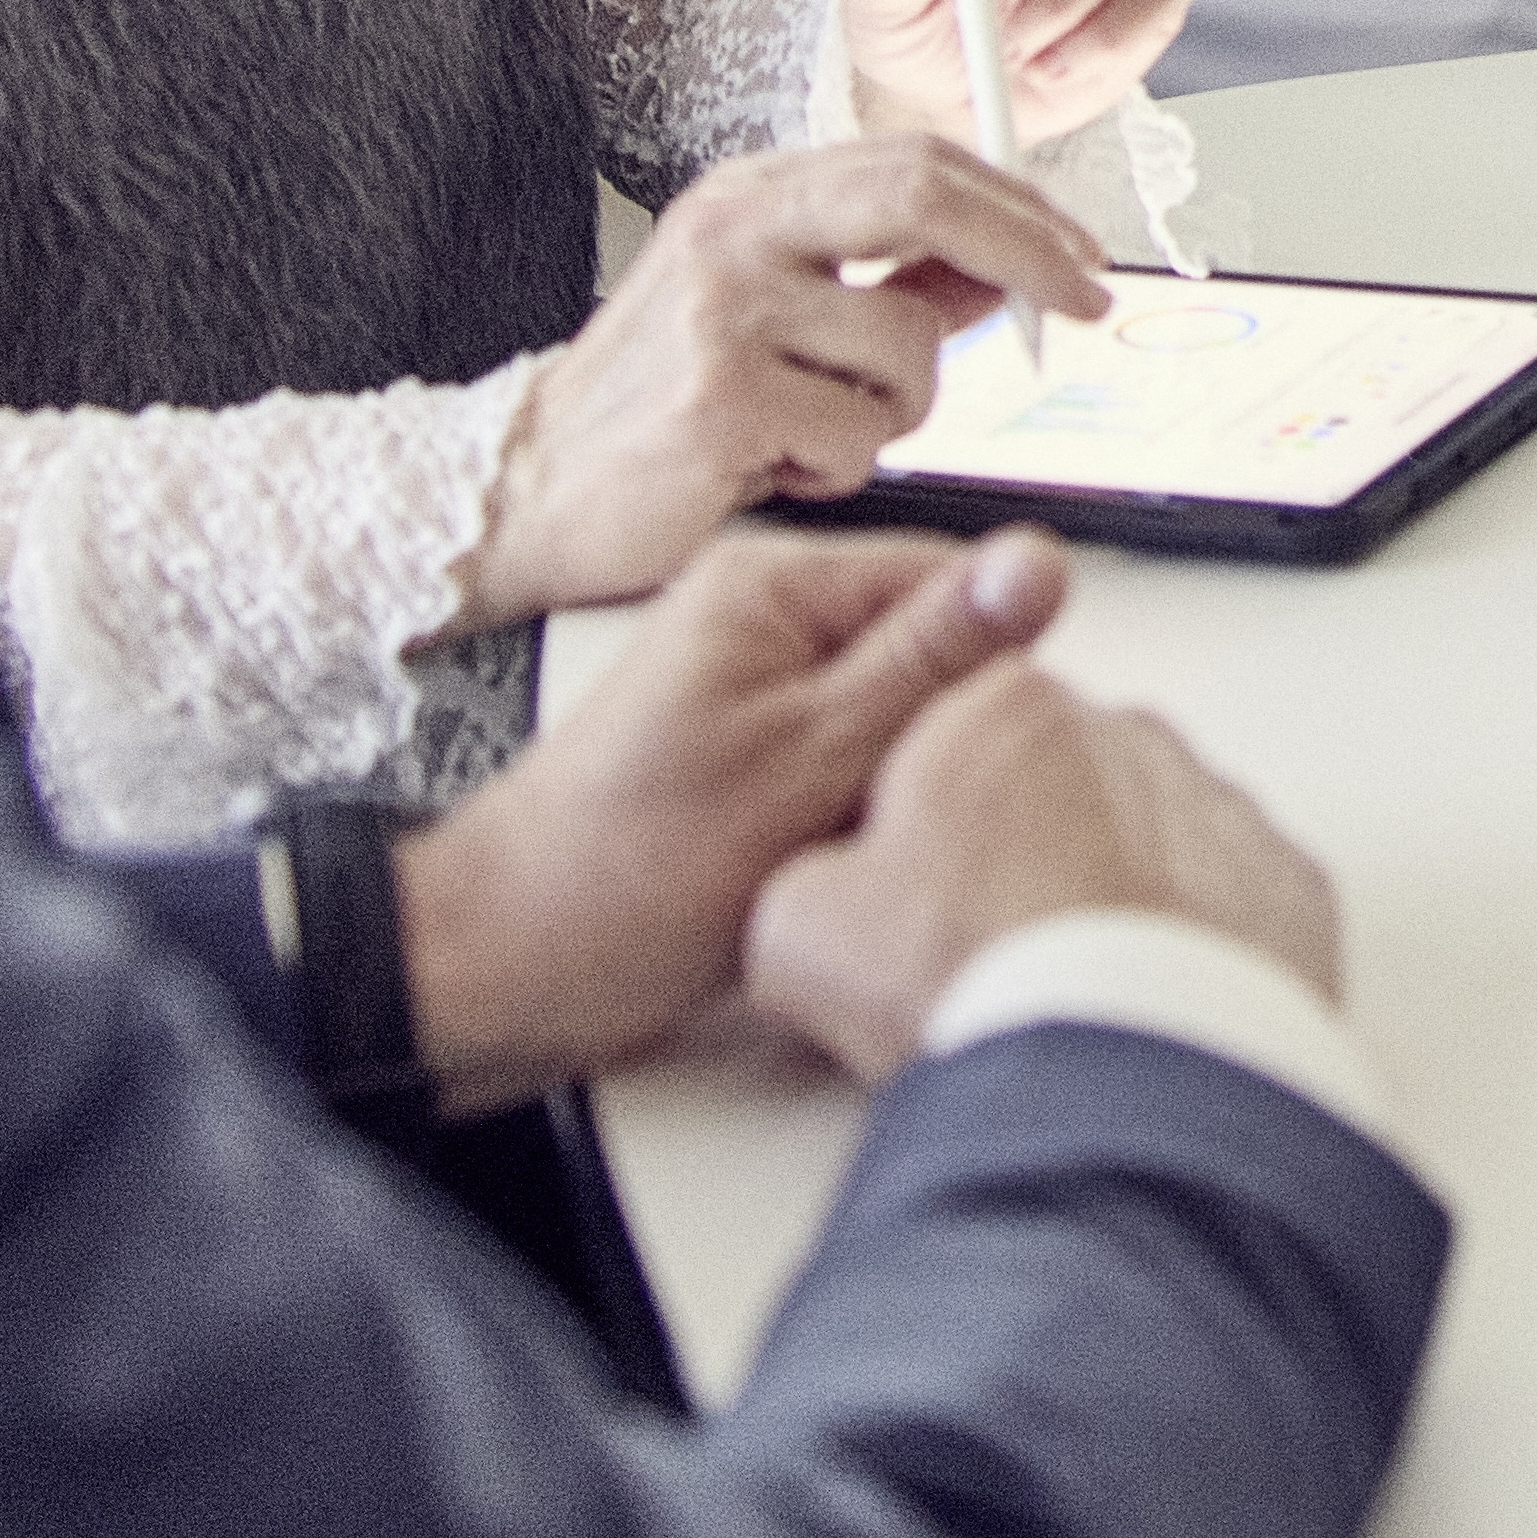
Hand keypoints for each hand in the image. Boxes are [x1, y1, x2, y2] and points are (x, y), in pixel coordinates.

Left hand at [389, 525, 1068, 1109]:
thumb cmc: (621, 876)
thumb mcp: (811, 760)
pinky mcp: (747, 767)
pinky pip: (852, 772)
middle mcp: (760, 627)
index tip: (999, 749)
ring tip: (866, 847)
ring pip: (898, 725)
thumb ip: (930, 660)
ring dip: (907, 787)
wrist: (499, 975)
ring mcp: (752, 699)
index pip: (957, 581)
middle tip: (918, 811)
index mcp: (771, 588)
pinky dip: (862, 819)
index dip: (1001, 669)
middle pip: (931, 656)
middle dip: (952, 737)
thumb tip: (1037, 562)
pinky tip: (840, 868)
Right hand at [468, 132, 1106, 626]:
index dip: (1018, 205)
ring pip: (909, 346)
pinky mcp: (720, 398)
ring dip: (898, 414)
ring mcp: (723, 311)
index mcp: (753, 197)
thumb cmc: (662, 410)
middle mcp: (735, 233)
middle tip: (1084, 303)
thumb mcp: (777, 322)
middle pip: (926, 199)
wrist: (527, 490)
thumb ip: (890, 287)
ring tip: (819, 435)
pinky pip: (859, 434)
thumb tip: (1006, 267)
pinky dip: (842, 468)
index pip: (916, 161)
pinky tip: (773, 468)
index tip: (1080, 256)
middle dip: (1029, 253)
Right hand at [746, 657, 1348, 1080]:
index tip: (918, 896)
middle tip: (992, 956)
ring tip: (1077, 991)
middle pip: (1061, 783)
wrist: (1118, 1072)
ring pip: (1155, 837)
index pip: (957, 737)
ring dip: (1119, 894)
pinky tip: (1153, 1006)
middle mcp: (1126, 734)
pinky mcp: (1287, 885)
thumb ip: (813, 878)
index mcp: (1002, 710)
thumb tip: (830, 896)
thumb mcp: (800, 929)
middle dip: (1030, 853)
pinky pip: (1234, 902)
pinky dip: (1199, 945)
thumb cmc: (971, 980)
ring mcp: (1218, 806)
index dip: (929, 825)